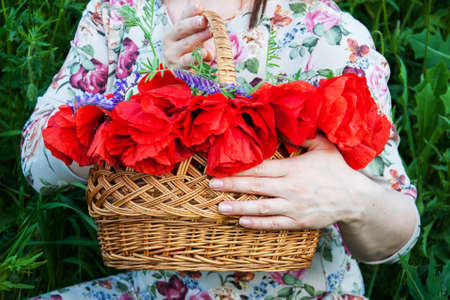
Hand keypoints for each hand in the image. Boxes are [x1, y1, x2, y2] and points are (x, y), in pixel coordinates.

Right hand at [162, 0, 213, 68]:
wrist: (182, 71)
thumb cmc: (191, 50)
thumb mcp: (195, 36)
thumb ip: (197, 24)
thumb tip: (199, 6)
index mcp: (174, 29)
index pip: (182, 17)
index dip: (191, 12)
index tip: (200, 7)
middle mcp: (169, 40)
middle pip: (181, 29)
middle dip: (194, 24)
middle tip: (205, 20)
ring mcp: (172, 54)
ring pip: (185, 44)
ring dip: (199, 37)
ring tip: (210, 32)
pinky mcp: (177, 67)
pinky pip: (186, 62)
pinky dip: (195, 57)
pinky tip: (204, 53)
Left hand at [210, 134, 371, 229]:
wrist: (356, 199)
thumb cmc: (338, 170)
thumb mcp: (324, 147)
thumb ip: (303, 136)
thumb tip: (286, 126)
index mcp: (293, 168)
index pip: (261, 168)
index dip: (239, 168)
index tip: (222, 168)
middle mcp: (290, 188)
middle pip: (255, 186)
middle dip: (231, 185)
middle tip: (211, 185)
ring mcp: (294, 207)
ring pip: (261, 207)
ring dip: (239, 207)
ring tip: (220, 207)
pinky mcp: (299, 222)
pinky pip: (274, 224)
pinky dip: (257, 223)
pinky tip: (242, 222)